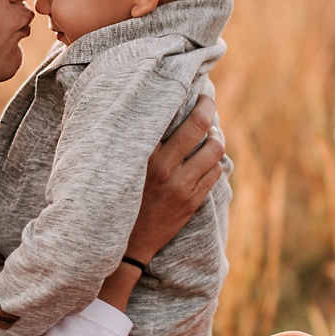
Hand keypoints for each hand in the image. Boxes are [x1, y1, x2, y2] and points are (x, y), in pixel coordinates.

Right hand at [98, 96, 224, 313]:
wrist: (125, 244)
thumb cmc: (118, 198)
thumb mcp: (121, 167)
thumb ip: (137, 142)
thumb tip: (151, 111)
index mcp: (145, 156)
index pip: (174, 118)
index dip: (191, 101)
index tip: (196, 91)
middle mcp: (165, 169)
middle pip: (201, 128)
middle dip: (208, 109)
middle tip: (207, 103)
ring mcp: (183, 187)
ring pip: (214, 150)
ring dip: (215, 138)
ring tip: (209, 134)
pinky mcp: (193, 202)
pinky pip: (216, 173)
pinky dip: (215, 161)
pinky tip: (207, 159)